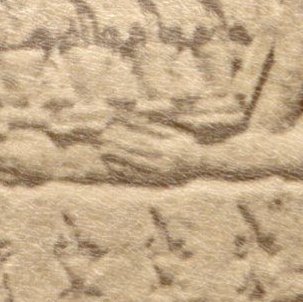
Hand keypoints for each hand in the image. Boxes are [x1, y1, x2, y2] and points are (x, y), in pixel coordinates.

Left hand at [88, 117, 208, 186]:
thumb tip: (132, 120)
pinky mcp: (158, 182)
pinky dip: (123, 172)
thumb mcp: (172, 133)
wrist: (201, 164)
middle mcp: (163, 162)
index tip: (111, 132)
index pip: (140, 142)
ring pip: (134, 167)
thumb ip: (152, 127)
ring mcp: (160, 174)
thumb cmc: (185, 144)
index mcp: (167, 148)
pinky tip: (112, 166)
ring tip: (102, 153)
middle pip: (135, 154)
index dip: (124, 138)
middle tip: (101, 142)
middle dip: (117, 148)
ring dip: (117, 160)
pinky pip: (138, 178)